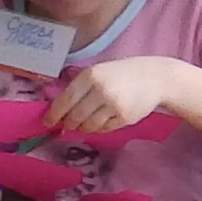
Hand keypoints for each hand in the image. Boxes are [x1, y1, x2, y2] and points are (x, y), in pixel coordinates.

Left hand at [43, 55, 179, 137]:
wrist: (155, 77)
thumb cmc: (121, 74)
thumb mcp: (98, 71)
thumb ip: (80, 87)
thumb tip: (58, 109)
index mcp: (90, 76)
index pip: (65, 100)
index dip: (54, 114)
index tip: (47, 122)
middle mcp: (100, 90)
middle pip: (75, 116)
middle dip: (68, 123)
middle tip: (67, 125)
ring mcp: (113, 105)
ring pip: (89, 126)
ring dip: (84, 127)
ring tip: (87, 121)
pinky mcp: (124, 117)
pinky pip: (104, 129)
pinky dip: (100, 128)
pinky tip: (103, 120)